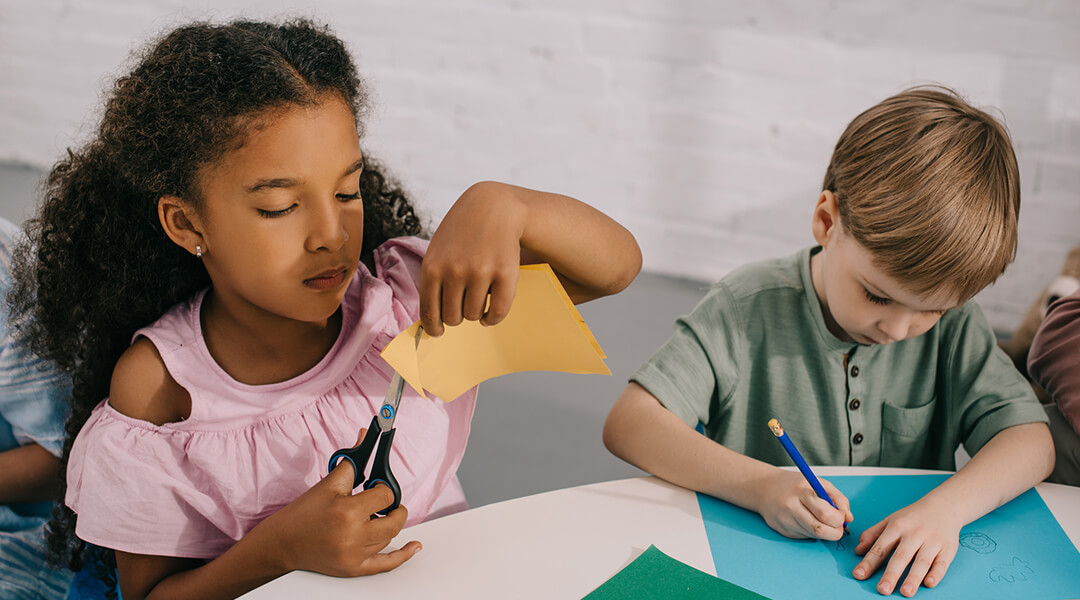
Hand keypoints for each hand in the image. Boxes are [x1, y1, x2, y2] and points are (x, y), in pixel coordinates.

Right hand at [255, 429, 420, 576]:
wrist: (282, 543)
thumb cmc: (304, 512)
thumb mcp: (329, 483)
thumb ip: (352, 460)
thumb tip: (366, 436)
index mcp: (347, 511)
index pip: (385, 495)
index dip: (382, 487)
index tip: (375, 487)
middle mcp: (353, 536)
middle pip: (394, 520)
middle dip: (393, 508)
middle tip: (383, 502)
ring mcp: (354, 555)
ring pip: (390, 537)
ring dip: (387, 525)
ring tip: (373, 518)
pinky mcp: (354, 569)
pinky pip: (387, 564)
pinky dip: (403, 555)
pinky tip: (414, 546)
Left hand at [420, 182, 526, 335]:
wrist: (495, 206)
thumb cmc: (463, 231)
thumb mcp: (438, 250)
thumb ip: (433, 281)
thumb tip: (431, 322)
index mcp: (433, 267)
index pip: (429, 312)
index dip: (433, 327)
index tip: (437, 332)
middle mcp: (455, 271)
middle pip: (452, 318)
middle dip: (456, 316)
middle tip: (462, 306)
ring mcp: (481, 273)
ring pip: (474, 316)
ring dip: (476, 313)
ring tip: (477, 298)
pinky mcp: (506, 274)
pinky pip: (498, 312)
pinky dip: (493, 318)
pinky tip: (490, 313)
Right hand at [754, 469, 851, 540]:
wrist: (764, 488)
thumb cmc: (794, 485)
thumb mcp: (818, 483)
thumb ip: (838, 498)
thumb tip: (849, 518)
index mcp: (802, 491)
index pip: (826, 514)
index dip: (840, 519)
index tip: (842, 516)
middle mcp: (791, 507)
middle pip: (820, 530)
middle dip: (835, 532)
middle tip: (837, 526)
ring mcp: (785, 520)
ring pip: (814, 536)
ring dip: (824, 532)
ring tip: (821, 520)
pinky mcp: (783, 531)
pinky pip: (805, 536)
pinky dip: (811, 532)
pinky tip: (806, 520)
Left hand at [852, 497, 960, 596]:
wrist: (944, 506)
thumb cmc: (913, 517)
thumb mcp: (890, 520)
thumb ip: (873, 534)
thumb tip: (858, 551)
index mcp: (896, 526)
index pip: (880, 547)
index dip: (868, 562)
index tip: (858, 575)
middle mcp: (914, 534)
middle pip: (901, 556)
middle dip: (891, 574)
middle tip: (882, 590)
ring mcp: (932, 541)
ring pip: (922, 562)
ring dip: (913, 578)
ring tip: (905, 592)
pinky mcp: (947, 549)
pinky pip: (942, 563)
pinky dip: (936, 573)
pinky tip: (929, 583)